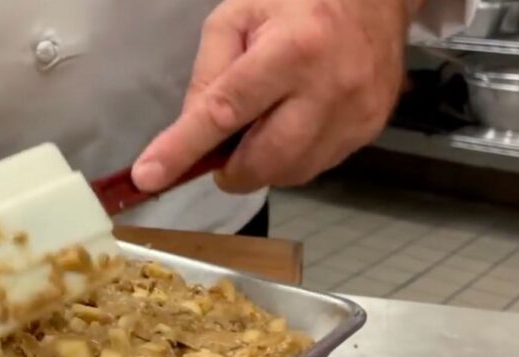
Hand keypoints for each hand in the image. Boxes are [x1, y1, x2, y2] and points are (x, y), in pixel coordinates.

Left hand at [132, 0, 409, 192]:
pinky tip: (292, 126)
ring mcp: (355, 114)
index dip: (183, 149)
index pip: (225, 111)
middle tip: (219, 155)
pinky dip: (291, 159)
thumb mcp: (236, 18)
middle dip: (230, 171)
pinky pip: (315, 167)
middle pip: (263, 160)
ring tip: (262, 127)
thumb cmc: (297, 3)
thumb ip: (207, 75)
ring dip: (261, 165)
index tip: (149, 176)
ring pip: (290, 173)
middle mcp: (328, 87)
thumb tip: (188, 134)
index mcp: (291, 50)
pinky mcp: (370, 130)